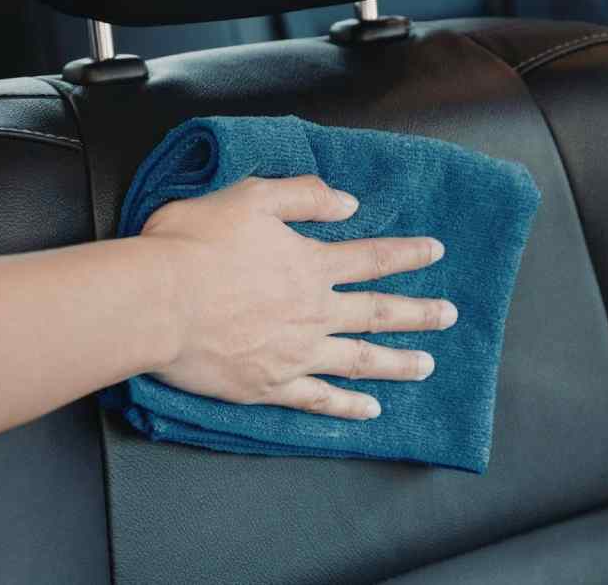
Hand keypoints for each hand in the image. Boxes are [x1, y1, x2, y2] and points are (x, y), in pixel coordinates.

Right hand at [141, 176, 456, 419]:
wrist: (157, 303)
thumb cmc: (194, 245)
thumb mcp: (250, 197)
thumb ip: (303, 197)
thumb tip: (348, 203)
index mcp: (309, 265)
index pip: (371, 257)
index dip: (407, 253)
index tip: (436, 251)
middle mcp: (313, 311)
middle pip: (378, 312)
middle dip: (418, 313)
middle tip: (450, 315)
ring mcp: (296, 353)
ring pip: (360, 360)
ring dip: (398, 363)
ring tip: (427, 366)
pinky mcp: (270, 386)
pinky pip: (319, 400)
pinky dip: (348, 407)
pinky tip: (369, 411)